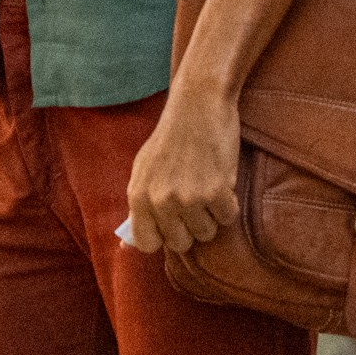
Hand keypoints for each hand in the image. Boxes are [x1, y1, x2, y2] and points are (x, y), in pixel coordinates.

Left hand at [125, 80, 242, 258]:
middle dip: (190, 227)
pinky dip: (229, 203)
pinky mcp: (216, 192)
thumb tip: (126, 248)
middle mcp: (160, 201)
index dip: (163, 236)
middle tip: (194, 201)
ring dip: (211, 216)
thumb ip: (138, 210)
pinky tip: (221, 181)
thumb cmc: (170, 140)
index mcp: (138, 197)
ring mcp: (188, 198)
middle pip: (180, 243)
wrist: (198, 106)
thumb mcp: (143, 172)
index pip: (147, 243)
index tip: (172, 223)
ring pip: (206, 233)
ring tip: (207, 187)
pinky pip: (228, 217)